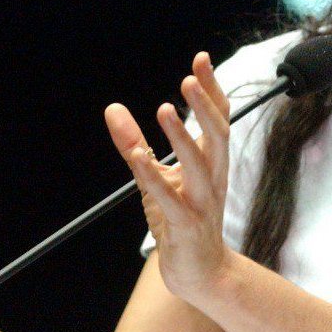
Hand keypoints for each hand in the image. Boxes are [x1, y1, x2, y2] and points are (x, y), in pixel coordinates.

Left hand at [105, 52, 231, 303]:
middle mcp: (214, 176)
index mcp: (213, 161)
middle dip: (205, 105)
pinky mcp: (186, 225)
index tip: (200, 59)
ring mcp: (203, 202)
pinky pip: (171, 199)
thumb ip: (135, 142)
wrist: (201, 272)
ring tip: (164, 109)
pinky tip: (139, 158)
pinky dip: (156, 177)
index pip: (219, 117)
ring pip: (199, 164)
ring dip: (182, 136)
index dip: (211, 88)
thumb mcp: (156, 176)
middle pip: (218, 134)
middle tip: (188, 78)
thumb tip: (112, 108)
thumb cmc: (182, 219)